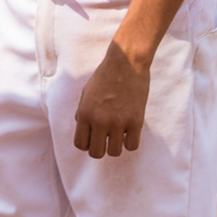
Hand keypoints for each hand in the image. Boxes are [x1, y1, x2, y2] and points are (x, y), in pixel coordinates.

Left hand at [72, 40, 150, 157]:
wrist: (126, 63)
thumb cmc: (105, 76)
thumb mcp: (86, 93)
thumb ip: (82, 112)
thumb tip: (82, 127)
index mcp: (85, 114)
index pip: (80, 145)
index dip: (87, 144)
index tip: (93, 137)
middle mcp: (100, 121)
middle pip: (96, 153)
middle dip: (100, 148)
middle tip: (105, 138)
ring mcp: (118, 123)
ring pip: (114, 152)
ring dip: (116, 145)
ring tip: (118, 133)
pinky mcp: (136, 122)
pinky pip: (132, 146)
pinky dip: (130, 141)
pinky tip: (129, 131)